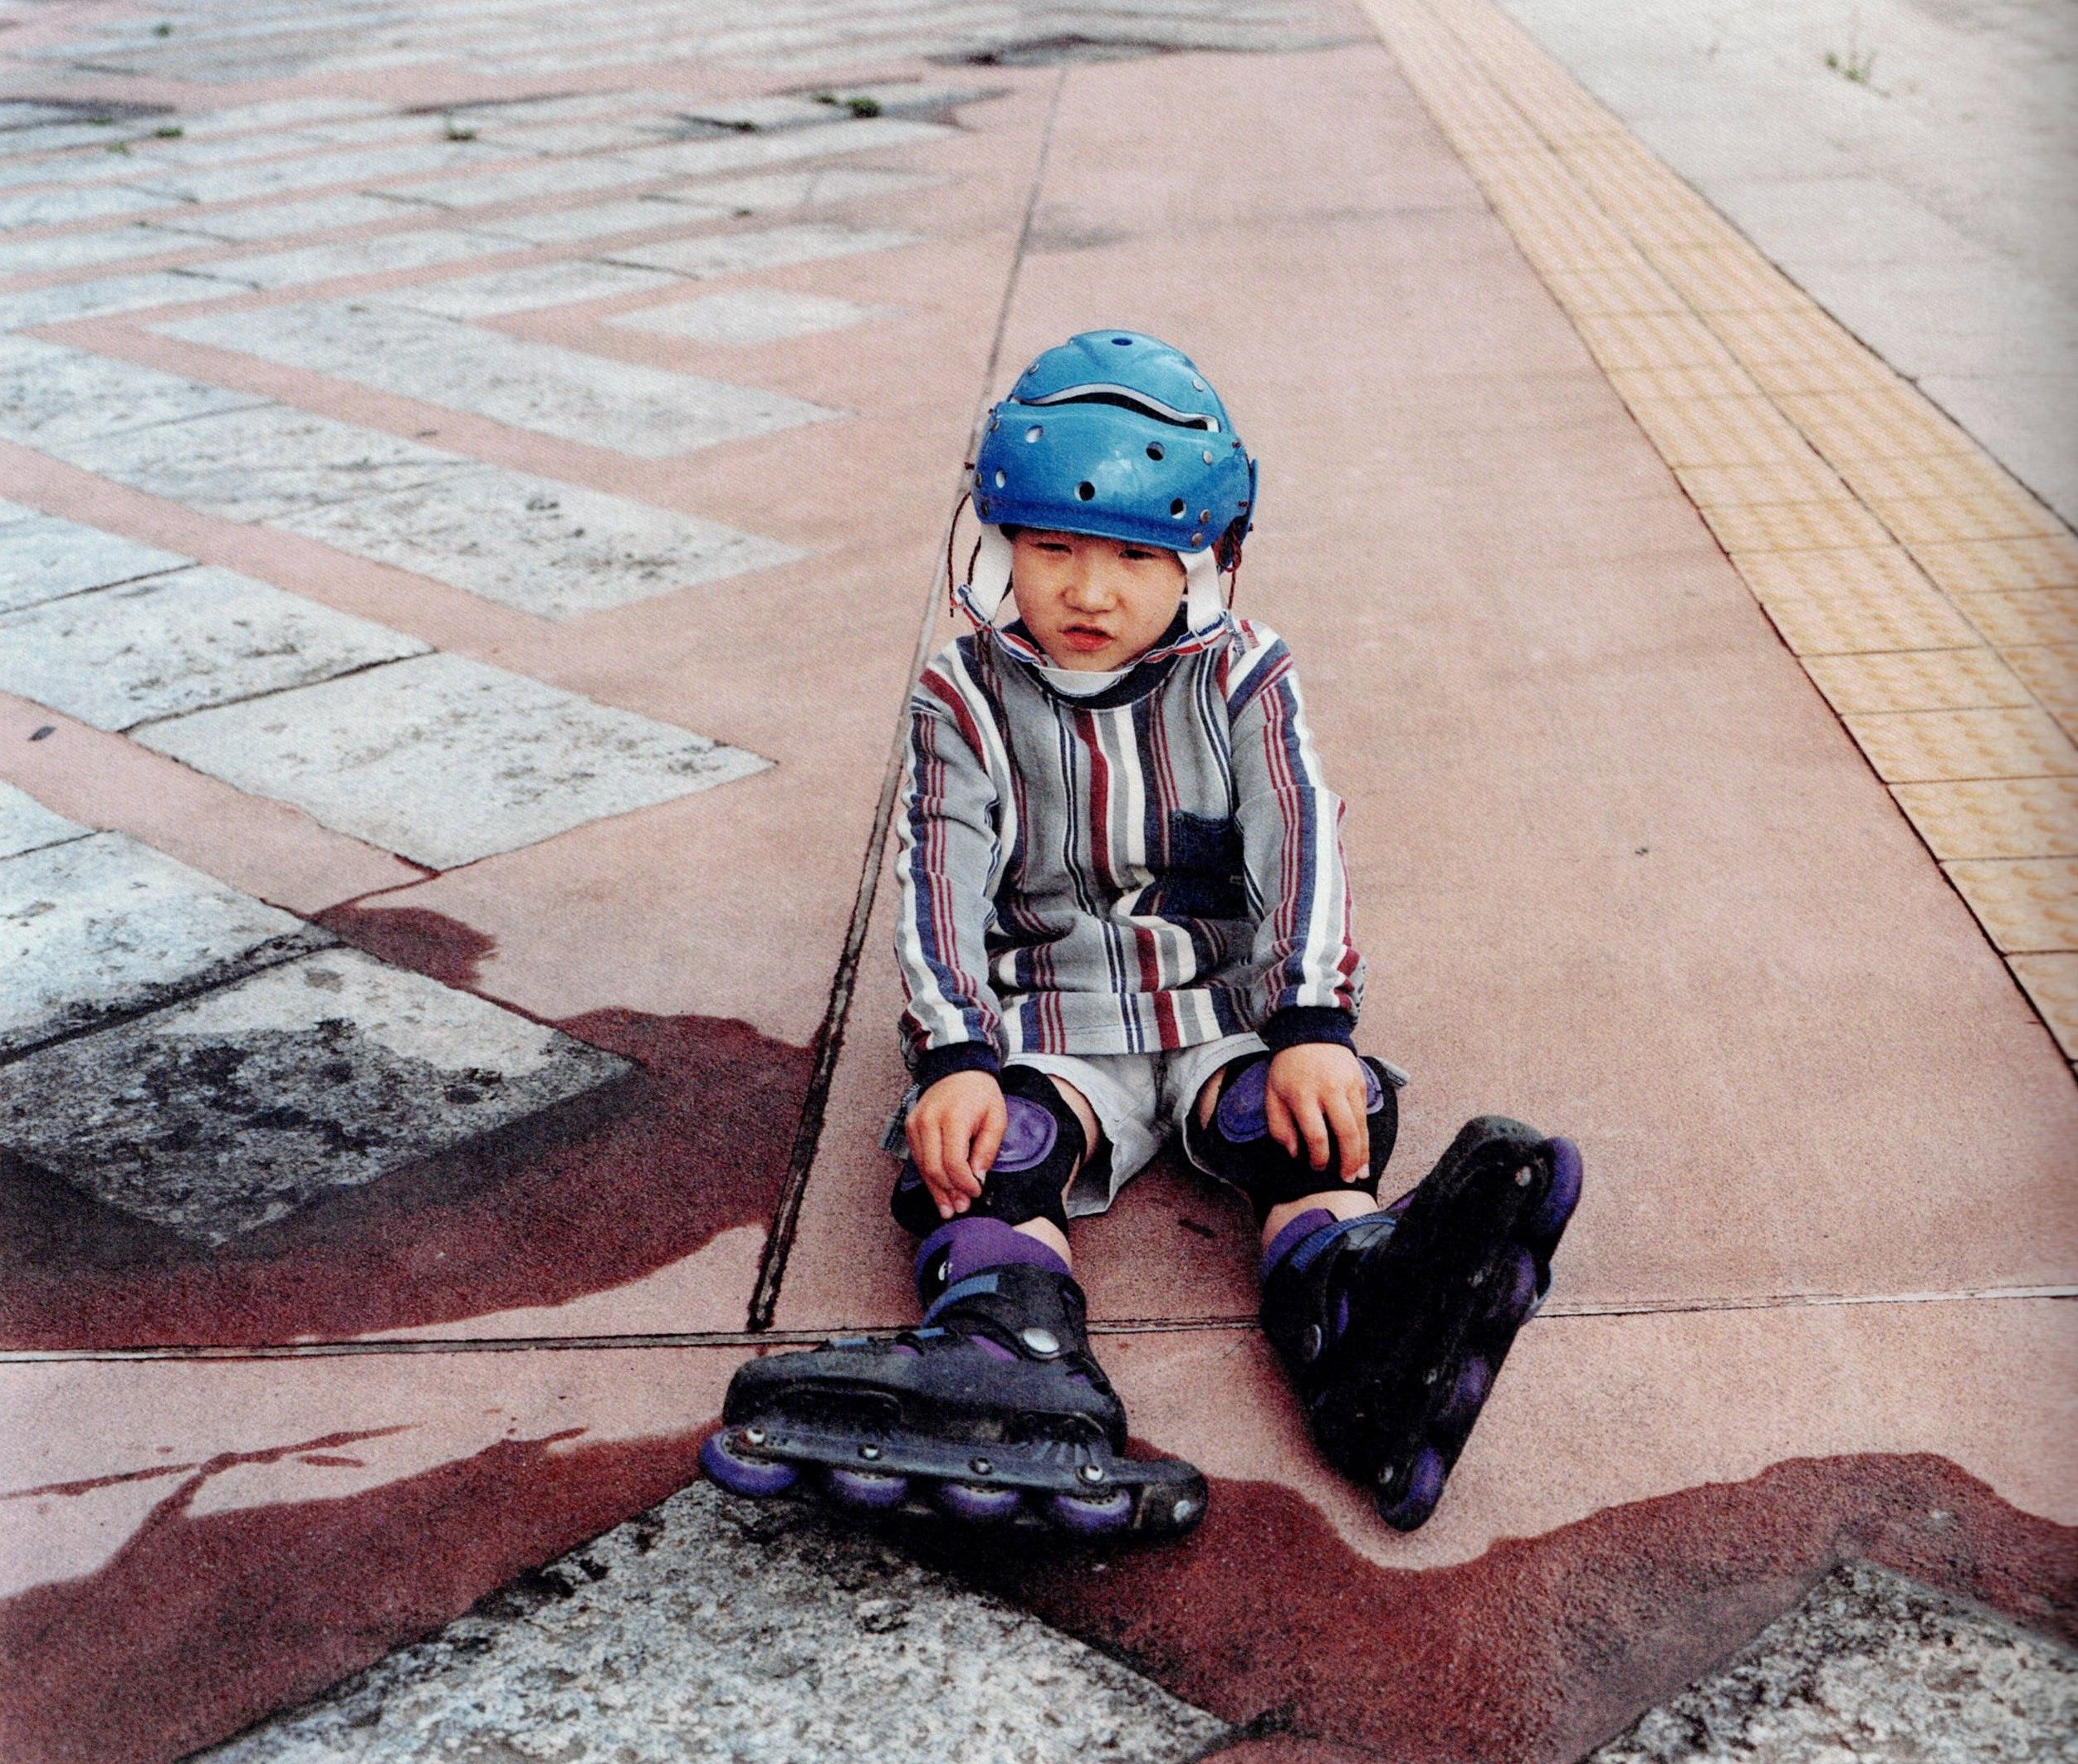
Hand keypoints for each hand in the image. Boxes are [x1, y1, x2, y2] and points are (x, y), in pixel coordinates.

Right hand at [905, 1071, 1006, 1219]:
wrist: (958, 1069)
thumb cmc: (981, 1094)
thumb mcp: (996, 1118)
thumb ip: (987, 1149)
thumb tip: (978, 1177)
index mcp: (953, 1118)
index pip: (953, 1162)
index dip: (964, 1183)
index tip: (976, 1192)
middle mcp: (929, 1121)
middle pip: (934, 1168)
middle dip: (948, 1192)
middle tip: (961, 1208)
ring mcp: (915, 1124)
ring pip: (923, 1167)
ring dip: (936, 1190)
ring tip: (948, 1208)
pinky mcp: (910, 1127)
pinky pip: (918, 1158)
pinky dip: (929, 1176)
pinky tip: (939, 1190)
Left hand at [1264, 1044, 1370, 1181]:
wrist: (1310, 1031)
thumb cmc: (1287, 1069)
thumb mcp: (1272, 1094)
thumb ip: (1279, 1126)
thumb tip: (1294, 1153)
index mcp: (1302, 1094)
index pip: (1316, 1135)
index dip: (1318, 1158)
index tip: (1316, 1167)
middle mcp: (1329, 1090)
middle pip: (1346, 1133)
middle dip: (1349, 1160)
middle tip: (1347, 1179)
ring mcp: (1348, 1085)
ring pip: (1361, 1126)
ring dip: (1363, 1152)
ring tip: (1360, 1172)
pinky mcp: (1360, 1082)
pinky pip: (1365, 1115)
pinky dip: (1366, 1135)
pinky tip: (1364, 1151)